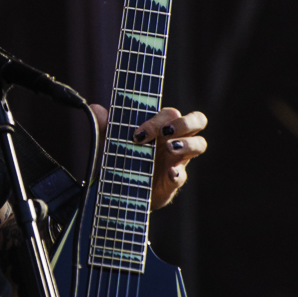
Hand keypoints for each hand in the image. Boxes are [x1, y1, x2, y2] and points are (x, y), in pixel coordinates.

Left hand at [89, 104, 207, 210]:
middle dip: (184, 123)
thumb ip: (106, 124)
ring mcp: (178, 159)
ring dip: (187, 144)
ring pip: (200, 144)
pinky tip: (169, 173)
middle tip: (165, 133)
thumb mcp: (112, 140)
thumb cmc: (124, 156)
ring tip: (170, 148)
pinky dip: (178, 173)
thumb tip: (97, 108)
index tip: (138, 133)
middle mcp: (175, 139)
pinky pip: (183, 175)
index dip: (158, 119)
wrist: (123, 188)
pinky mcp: (174, 180)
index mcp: (162, 126)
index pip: (171, 113)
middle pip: (197, 120)